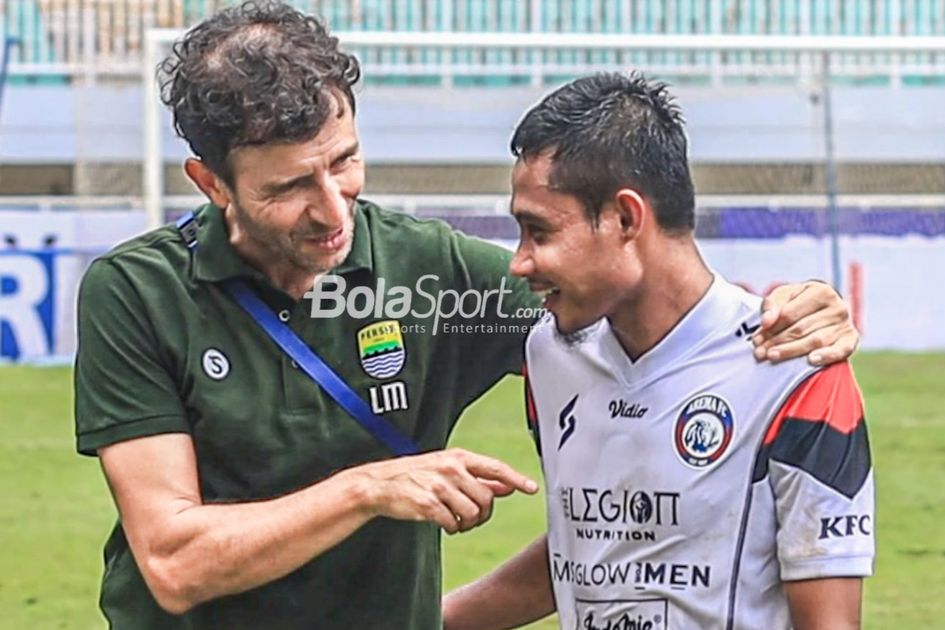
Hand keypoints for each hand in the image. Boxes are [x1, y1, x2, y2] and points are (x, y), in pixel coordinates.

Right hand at [350, 448, 538, 533]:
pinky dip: (452, 528)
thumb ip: (479, 478)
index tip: (532, 488)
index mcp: (459, 458)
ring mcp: (439, 486)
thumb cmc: (418, 476)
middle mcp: (451, 469)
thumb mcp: (448, 469)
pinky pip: (453, 524)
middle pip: (486, 498)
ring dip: (467, 523)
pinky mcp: (428, 504)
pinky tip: (443, 523)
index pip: (495, 468)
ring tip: (456, 521)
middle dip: (483, 514)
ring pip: (473, 513)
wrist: (380, 485)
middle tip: (471, 518)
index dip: (516, 478)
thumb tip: (508, 486)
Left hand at [752, 281, 858, 365]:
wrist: (821, 311)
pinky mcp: (851, 340)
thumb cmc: (798, 302)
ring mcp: (845, 324)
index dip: (770, 327)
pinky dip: (826, 355)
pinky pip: (841, 350)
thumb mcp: (784, 296)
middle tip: (760, 352)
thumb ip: (772, 304)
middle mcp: (837, 307)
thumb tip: (766, 321)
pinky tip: (811, 360)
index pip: (789, 313)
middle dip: (777, 341)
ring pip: (815, 340)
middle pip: (800, 328)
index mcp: (821, 291)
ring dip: (791, 350)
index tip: (756, 338)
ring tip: (772, 356)